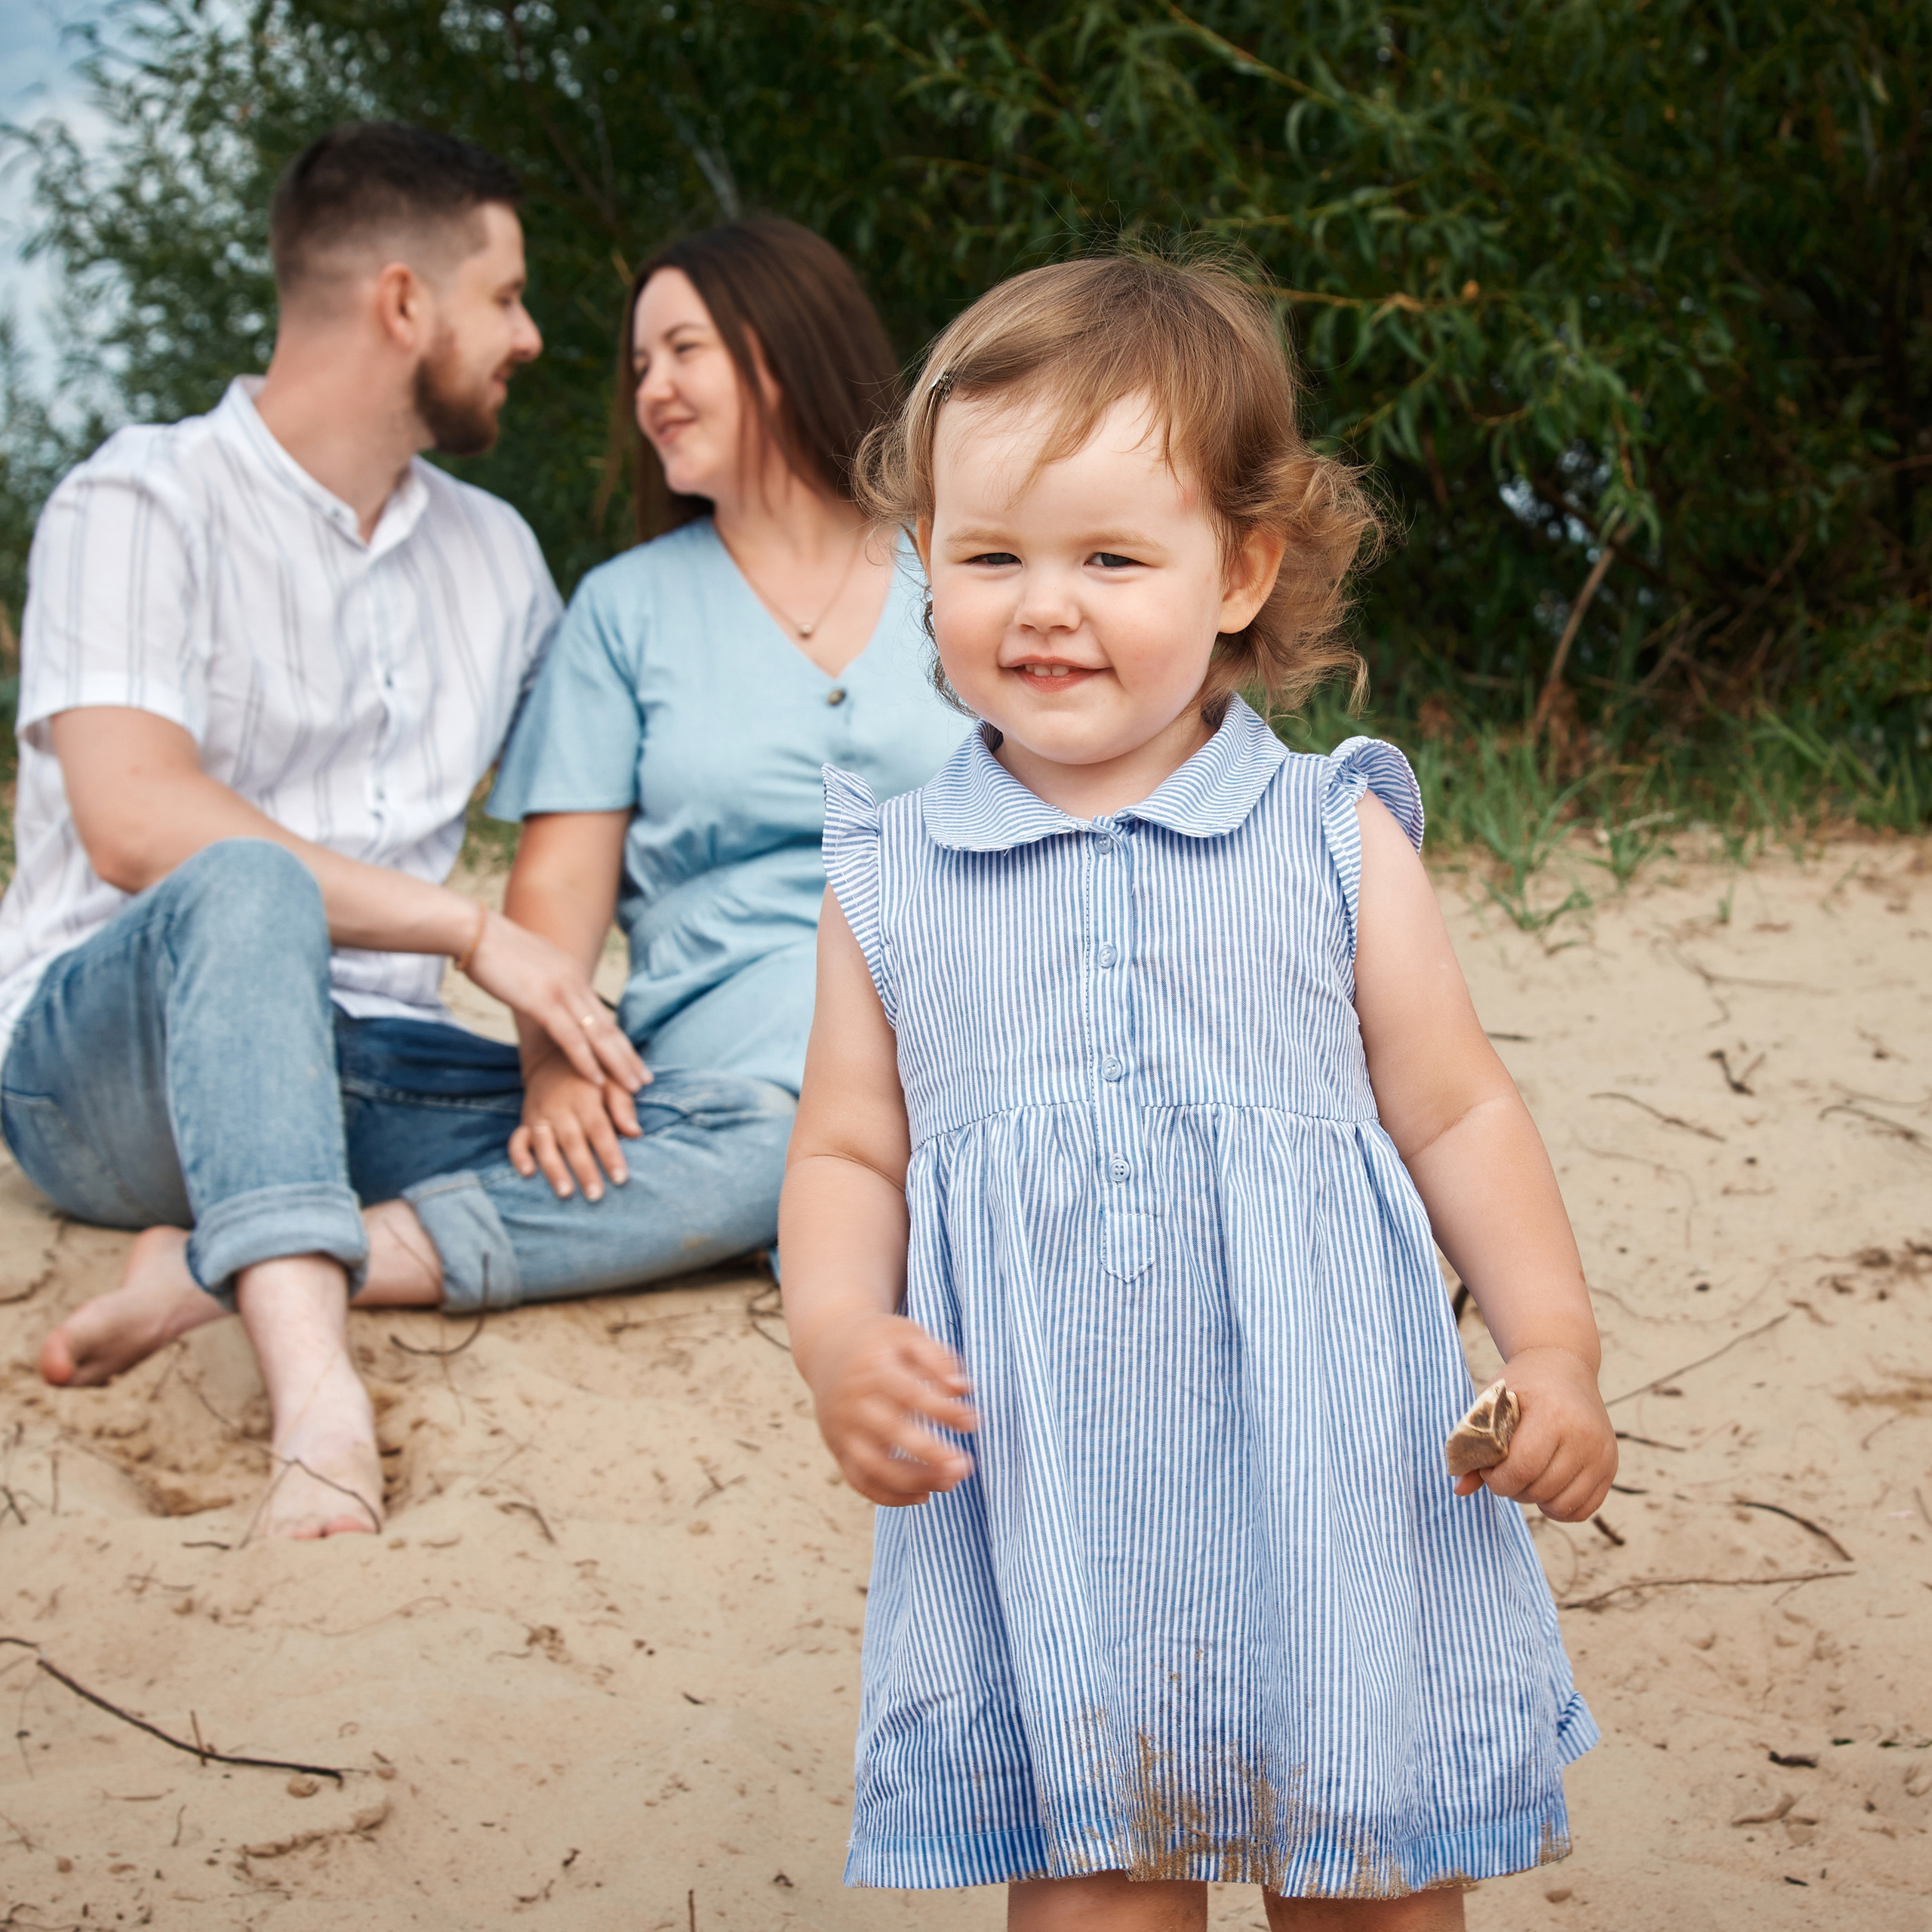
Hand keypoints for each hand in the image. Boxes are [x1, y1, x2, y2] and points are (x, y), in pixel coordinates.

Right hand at [464, 911, 646, 1092]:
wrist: (473, 930)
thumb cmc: (492, 949)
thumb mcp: (529, 965)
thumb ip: (544, 981)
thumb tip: (545, 991)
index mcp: (572, 973)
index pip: (602, 1014)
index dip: (619, 1040)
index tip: (633, 1061)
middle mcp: (574, 981)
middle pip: (609, 1026)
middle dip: (628, 1056)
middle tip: (645, 1080)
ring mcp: (561, 992)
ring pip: (599, 1035)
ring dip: (618, 1064)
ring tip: (633, 1086)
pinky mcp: (543, 1002)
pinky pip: (571, 1038)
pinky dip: (587, 1061)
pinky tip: (598, 1080)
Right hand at [509, 1047, 644, 1200]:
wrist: (554, 1058)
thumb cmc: (592, 1076)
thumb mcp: (613, 1081)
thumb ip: (623, 1106)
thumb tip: (636, 1133)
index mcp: (585, 1098)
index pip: (599, 1130)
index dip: (610, 1154)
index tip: (620, 1178)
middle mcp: (560, 1109)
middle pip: (573, 1142)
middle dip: (584, 1170)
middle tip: (595, 1196)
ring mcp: (540, 1116)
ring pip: (545, 1145)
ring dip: (554, 1170)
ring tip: (565, 1193)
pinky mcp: (525, 1122)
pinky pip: (517, 1140)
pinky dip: (519, 1156)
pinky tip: (527, 1173)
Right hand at [803, 1309, 977, 1505]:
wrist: (828, 1347)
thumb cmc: (878, 1342)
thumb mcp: (907, 1334)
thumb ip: (937, 1358)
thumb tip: (963, 1389)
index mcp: (872, 1369)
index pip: (911, 1395)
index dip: (944, 1411)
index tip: (974, 1421)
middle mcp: (853, 1402)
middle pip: (891, 1433)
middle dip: (930, 1454)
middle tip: (965, 1466)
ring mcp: (843, 1429)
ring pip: (873, 1466)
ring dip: (913, 1481)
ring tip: (950, 1483)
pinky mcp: (838, 1449)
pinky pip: (860, 1481)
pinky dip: (889, 1496)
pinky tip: (923, 1495)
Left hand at [1454, 1345, 1616, 1520]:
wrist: (1563, 1365)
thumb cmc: (1521, 1386)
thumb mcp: (1491, 1403)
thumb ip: (1474, 1444)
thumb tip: (1459, 1489)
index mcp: (1552, 1414)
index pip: (1522, 1468)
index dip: (1497, 1479)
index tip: (1488, 1469)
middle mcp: (1584, 1435)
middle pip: (1541, 1489)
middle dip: (1513, 1489)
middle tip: (1504, 1472)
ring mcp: (1602, 1452)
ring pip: (1563, 1505)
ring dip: (1536, 1500)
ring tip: (1524, 1477)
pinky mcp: (1611, 1466)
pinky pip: (1584, 1509)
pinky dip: (1560, 1508)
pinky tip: (1544, 1488)